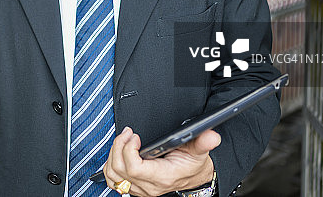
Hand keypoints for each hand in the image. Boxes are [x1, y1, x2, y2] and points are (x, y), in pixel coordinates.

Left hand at [102, 127, 219, 195]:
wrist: (193, 177)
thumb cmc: (193, 164)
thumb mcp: (199, 151)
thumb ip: (203, 142)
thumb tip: (211, 136)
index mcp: (162, 177)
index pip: (135, 169)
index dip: (128, 150)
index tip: (134, 136)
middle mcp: (149, 186)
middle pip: (119, 170)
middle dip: (118, 146)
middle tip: (127, 133)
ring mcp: (141, 189)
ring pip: (113, 175)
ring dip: (113, 154)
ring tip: (123, 140)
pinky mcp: (135, 188)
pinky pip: (114, 180)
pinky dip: (111, 164)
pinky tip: (119, 152)